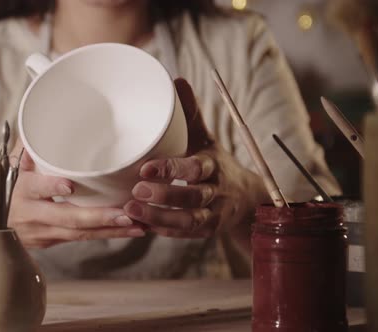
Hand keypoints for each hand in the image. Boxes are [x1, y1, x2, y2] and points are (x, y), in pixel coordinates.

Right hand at [7, 143, 144, 248]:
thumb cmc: (5, 186)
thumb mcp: (12, 165)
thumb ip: (29, 146)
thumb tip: (42, 119)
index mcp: (21, 190)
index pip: (35, 188)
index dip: (52, 187)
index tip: (70, 186)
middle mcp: (32, 214)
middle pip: (67, 218)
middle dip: (98, 218)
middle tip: (125, 214)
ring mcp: (42, 232)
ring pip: (79, 234)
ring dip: (111, 230)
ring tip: (139, 225)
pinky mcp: (51, 242)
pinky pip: (81, 239)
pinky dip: (106, 234)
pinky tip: (130, 230)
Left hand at [123, 79, 267, 237]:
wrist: (247, 198)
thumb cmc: (215, 163)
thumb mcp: (205, 139)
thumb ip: (190, 114)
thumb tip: (176, 80)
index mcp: (213, 165)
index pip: (195, 167)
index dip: (172, 169)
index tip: (145, 168)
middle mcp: (216, 191)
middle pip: (192, 197)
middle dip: (164, 195)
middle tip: (135, 192)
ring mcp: (213, 214)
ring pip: (188, 221)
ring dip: (159, 218)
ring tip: (130, 211)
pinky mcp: (207, 232)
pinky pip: (185, 235)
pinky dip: (164, 231)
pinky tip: (141, 226)